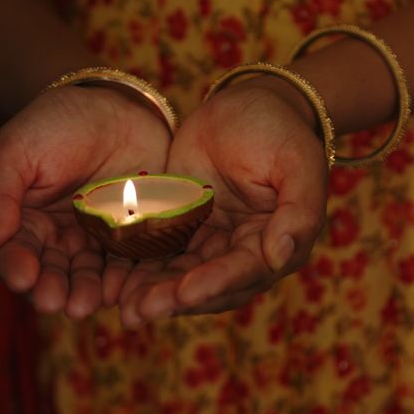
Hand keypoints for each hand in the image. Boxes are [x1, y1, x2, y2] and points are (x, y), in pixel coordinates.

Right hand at [0, 85, 171, 318]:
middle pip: (51, 272)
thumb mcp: (15, 151)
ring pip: (88, 275)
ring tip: (84, 305)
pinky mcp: (135, 236)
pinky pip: (128, 263)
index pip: (13, 253)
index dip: (16, 267)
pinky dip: (123, 279)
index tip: (23, 278)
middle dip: (51, 289)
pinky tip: (121, 291)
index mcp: (23, 221)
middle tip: (55, 302)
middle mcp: (59, 238)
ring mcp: (98, 239)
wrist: (118, 106)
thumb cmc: (57, 124)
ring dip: (85, 292)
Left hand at [116, 77, 328, 327]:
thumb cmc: (280, 130)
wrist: (249, 101)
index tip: (185, 293)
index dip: (215, 283)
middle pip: (209, 283)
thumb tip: (282, 256)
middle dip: (174, 299)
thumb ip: (300, 211)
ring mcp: (212, 241)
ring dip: (153, 293)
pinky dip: (138, 269)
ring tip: (124, 308)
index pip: (246, 271)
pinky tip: (113, 283)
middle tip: (140, 312)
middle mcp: (245, 251)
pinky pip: (159, 253)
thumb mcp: (298, 163)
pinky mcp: (183, 226)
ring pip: (180, 275)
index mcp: (280, 242)